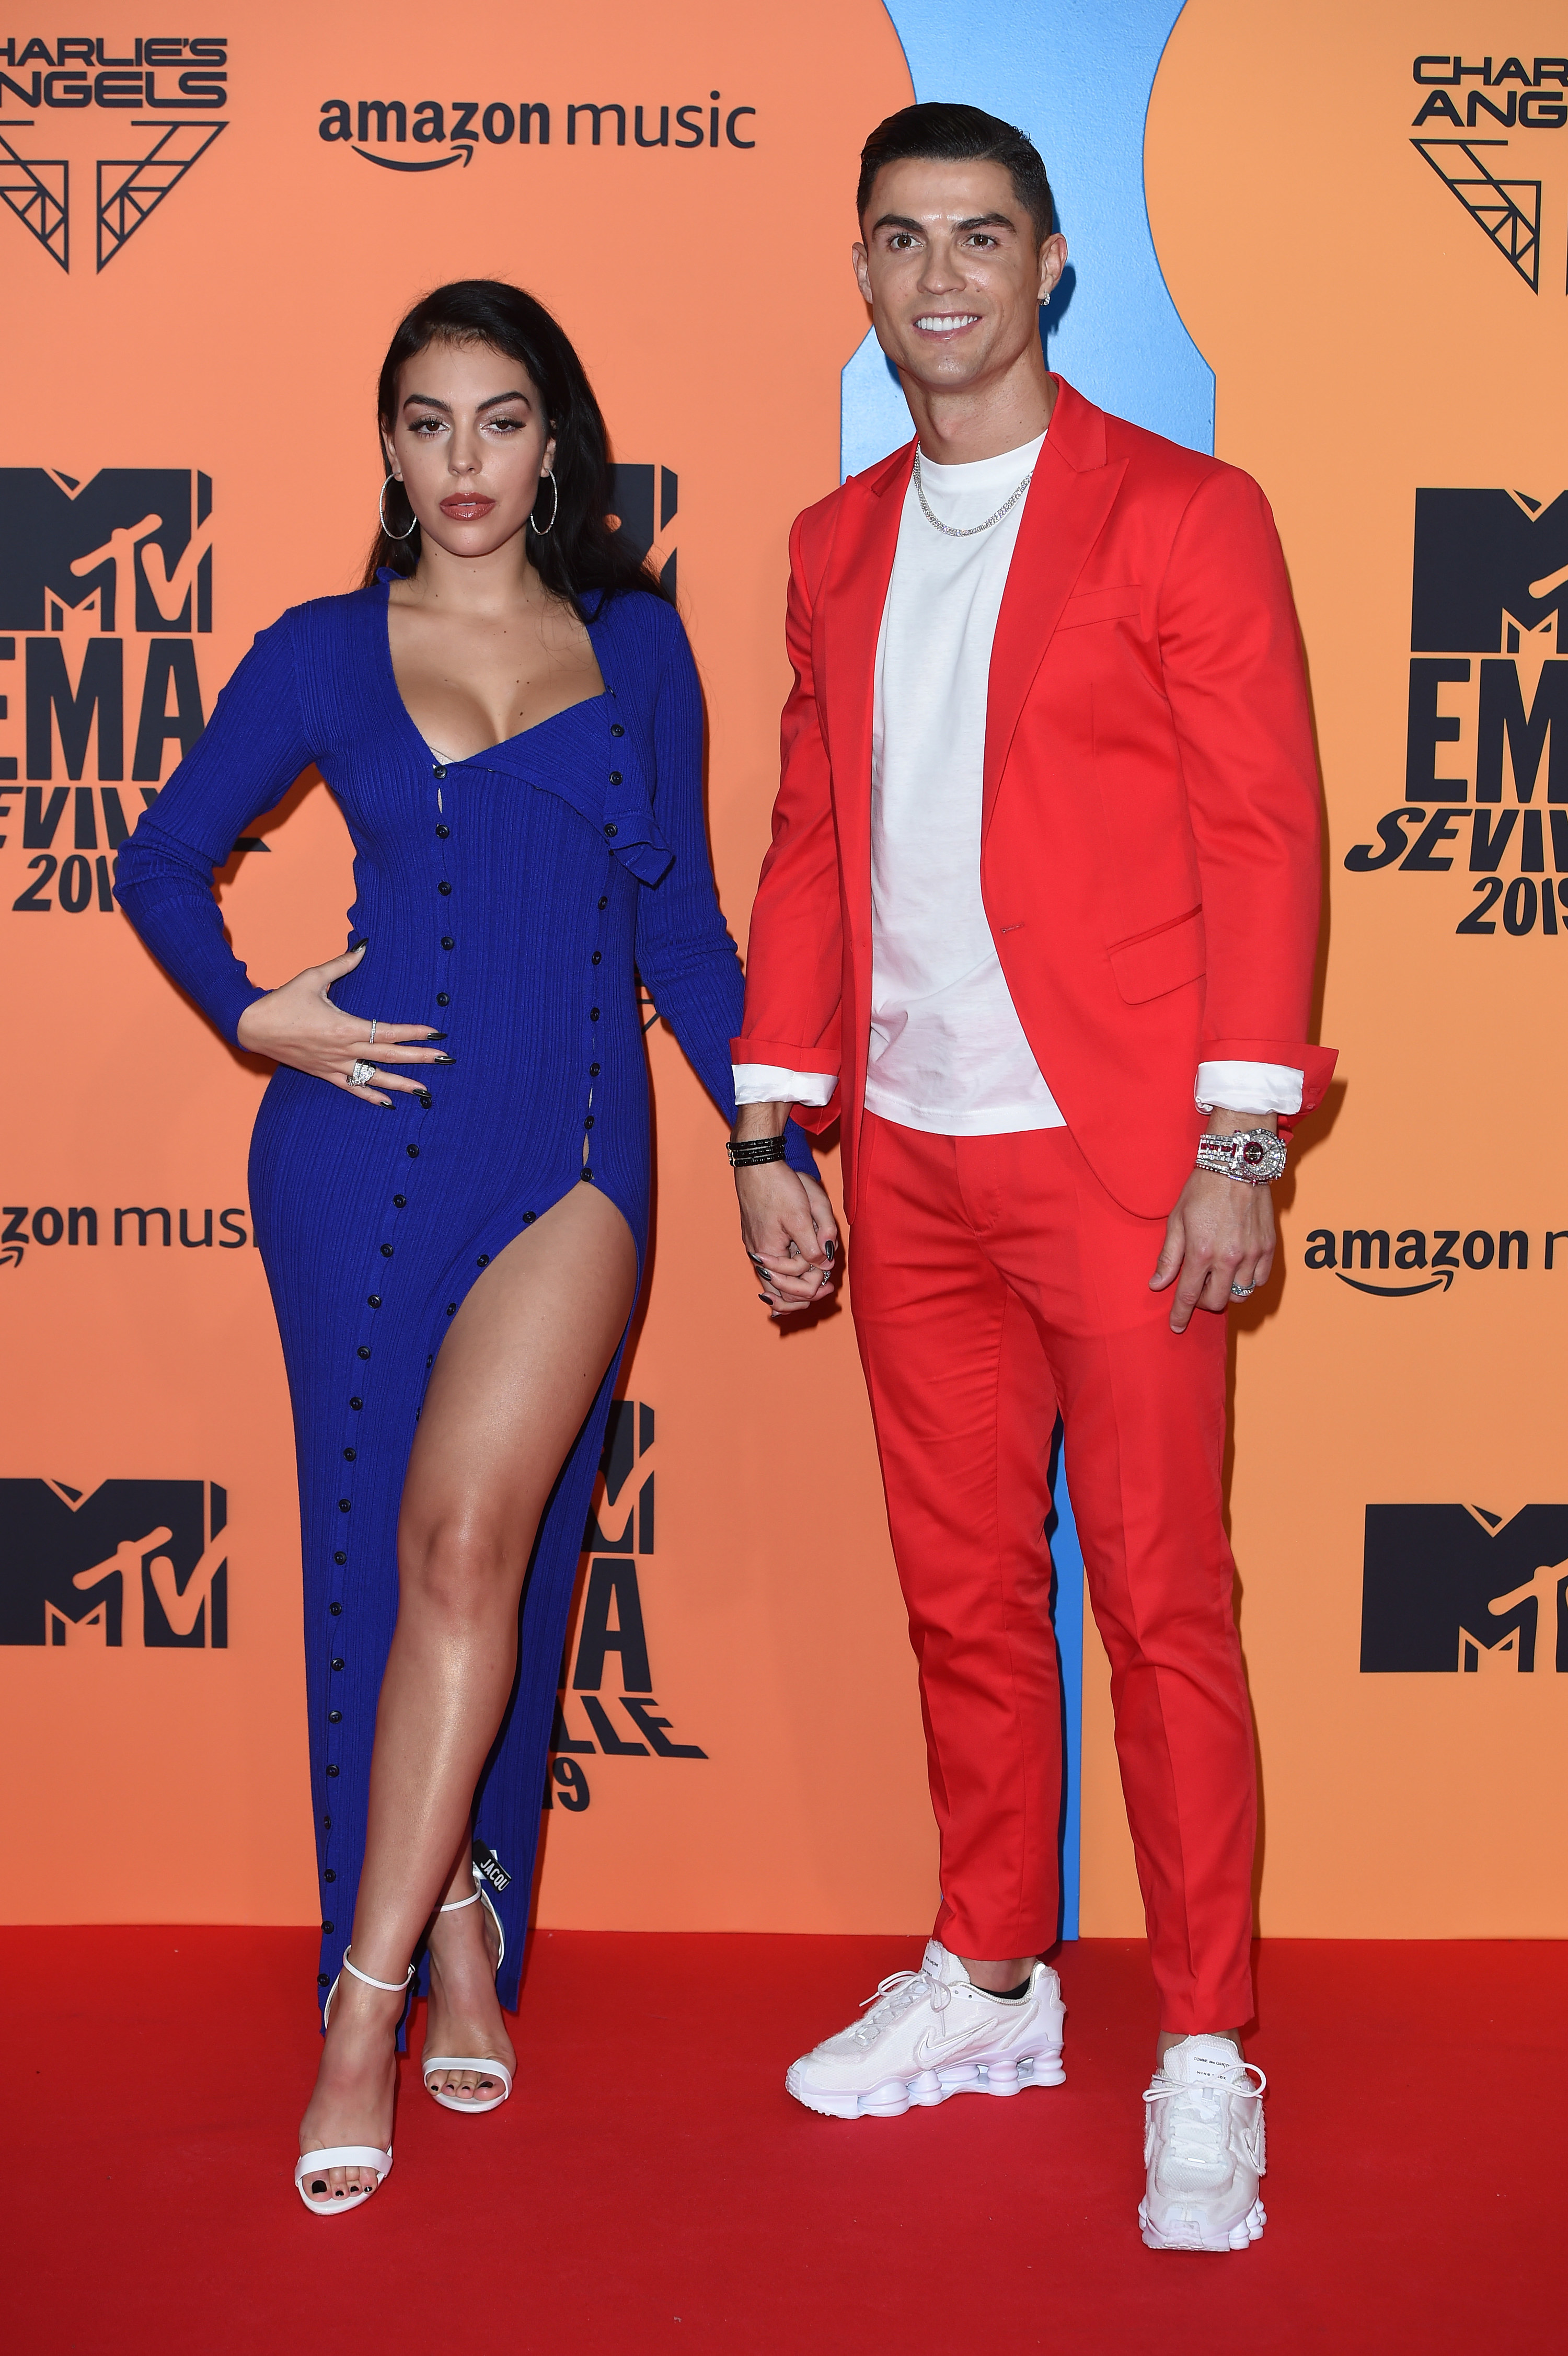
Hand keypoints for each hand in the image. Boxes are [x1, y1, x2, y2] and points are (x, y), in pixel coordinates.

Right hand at [235, 944, 449, 1107]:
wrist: (252, 1026)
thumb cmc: (282, 1001)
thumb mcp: (312, 978)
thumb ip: (342, 964)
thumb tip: (364, 946)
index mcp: (344, 1027)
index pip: (388, 1031)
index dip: (414, 1032)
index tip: (436, 1032)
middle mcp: (343, 1050)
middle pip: (389, 1056)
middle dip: (420, 1058)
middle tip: (445, 1059)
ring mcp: (334, 1065)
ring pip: (375, 1078)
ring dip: (402, 1084)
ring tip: (426, 1091)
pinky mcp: (324, 1073)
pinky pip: (352, 1088)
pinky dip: (371, 1096)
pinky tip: (388, 1104)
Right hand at [736, 1164, 839, 1317]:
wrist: (757, 1165)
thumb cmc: (778, 1188)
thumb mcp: (801, 1218)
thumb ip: (813, 1246)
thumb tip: (825, 1265)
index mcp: (769, 1254)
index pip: (791, 1288)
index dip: (812, 1288)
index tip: (829, 1285)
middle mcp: (758, 1255)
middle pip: (777, 1293)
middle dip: (802, 1295)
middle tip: (826, 1291)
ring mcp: (755, 1246)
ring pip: (773, 1280)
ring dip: (793, 1286)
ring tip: (813, 1289)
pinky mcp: (757, 1236)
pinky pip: (771, 1266)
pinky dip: (784, 1274)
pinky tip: (793, 1275)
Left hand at [1149, 1168, 1274, 1332]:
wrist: (1237, 1164)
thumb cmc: (1203, 1189)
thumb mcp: (1177, 1220)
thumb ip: (1168, 1257)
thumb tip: (1157, 1284)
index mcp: (1201, 1251)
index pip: (1188, 1295)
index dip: (1180, 1314)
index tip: (1175, 1325)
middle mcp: (1229, 1257)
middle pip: (1217, 1301)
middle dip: (1203, 1302)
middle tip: (1196, 1289)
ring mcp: (1252, 1254)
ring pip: (1240, 1294)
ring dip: (1225, 1292)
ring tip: (1216, 1276)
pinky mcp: (1268, 1247)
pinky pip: (1259, 1280)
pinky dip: (1247, 1282)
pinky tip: (1236, 1270)